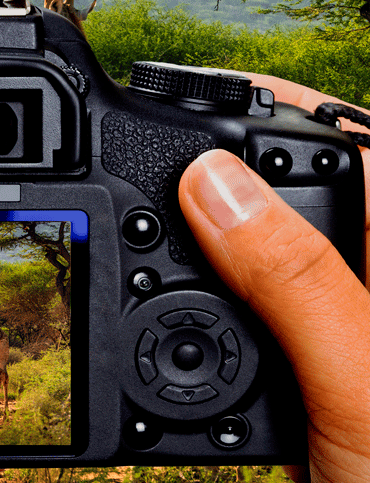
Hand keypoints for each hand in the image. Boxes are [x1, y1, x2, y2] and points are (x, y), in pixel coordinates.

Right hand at [179, 77, 369, 482]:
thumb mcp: (361, 379)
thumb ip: (295, 282)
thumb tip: (211, 187)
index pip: (353, 150)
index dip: (282, 113)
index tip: (200, 100)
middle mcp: (364, 284)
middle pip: (288, 201)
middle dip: (220, 181)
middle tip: (148, 167)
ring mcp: (329, 330)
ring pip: (250, 263)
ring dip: (195, 250)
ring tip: (139, 231)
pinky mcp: (296, 369)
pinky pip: (233, 320)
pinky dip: (189, 313)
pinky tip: (161, 317)